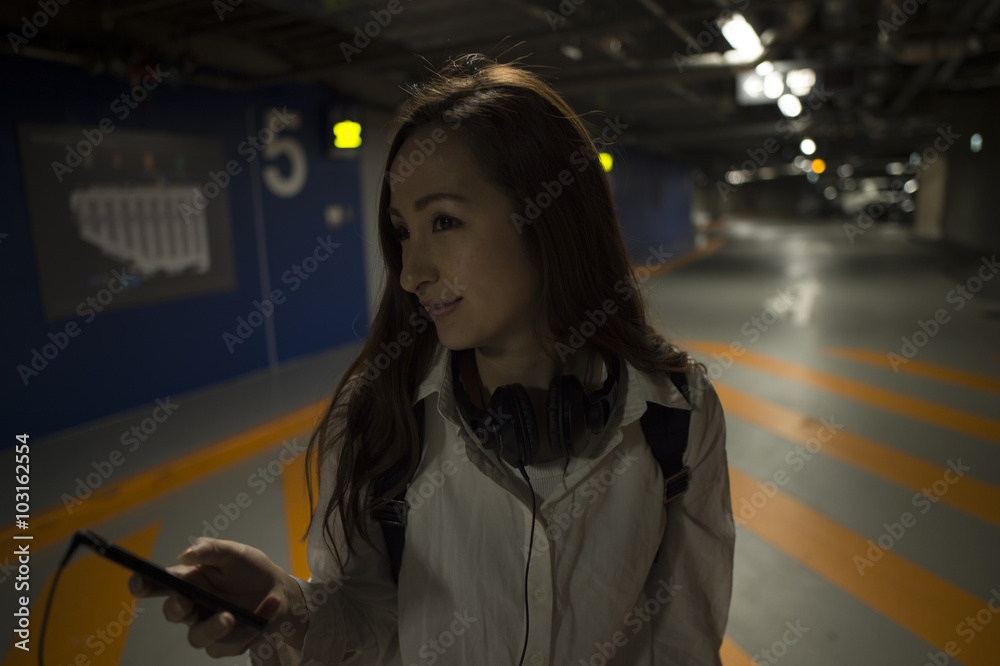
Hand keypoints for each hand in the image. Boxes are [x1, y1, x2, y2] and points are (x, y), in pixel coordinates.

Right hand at [128, 537, 307, 658]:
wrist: (281, 592)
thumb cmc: (251, 570)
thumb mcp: (235, 553)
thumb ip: (212, 549)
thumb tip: (186, 552)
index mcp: (189, 580)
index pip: (158, 584)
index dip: (142, 584)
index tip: (139, 582)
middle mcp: (193, 605)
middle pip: (172, 612)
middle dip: (176, 608)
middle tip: (186, 601)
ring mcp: (207, 626)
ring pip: (197, 637)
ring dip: (213, 627)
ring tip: (231, 616)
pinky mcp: (225, 644)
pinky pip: (230, 643)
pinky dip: (252, 625)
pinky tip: (270, 606)